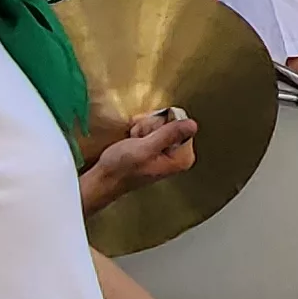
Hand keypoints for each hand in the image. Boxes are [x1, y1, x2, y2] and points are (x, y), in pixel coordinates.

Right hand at [82, 110, 200, 214]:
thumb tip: (192, 125)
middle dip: (150, 125)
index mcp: (182, 158)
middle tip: (139, 138)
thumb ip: (169, 135)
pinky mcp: (157, 147)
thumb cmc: (122, 168)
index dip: (161, 123)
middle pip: (171, 121)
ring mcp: (168, 150)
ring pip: (160, 122)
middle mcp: (179, 155)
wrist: (105, 178)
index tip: (148, 134)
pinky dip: (140, 129)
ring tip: (134, 140)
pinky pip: (152, 127)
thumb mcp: (146, 148)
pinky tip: (133, 139)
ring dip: (143, 127)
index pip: (181, 122)